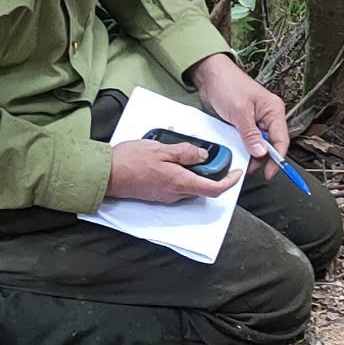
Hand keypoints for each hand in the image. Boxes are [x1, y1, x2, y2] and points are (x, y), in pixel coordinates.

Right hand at [108, 139, 241, 203]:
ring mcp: (165, 196)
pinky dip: (180, 173)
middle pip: (203, 187)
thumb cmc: (129, 161)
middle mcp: (175, 194)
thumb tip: (203, 155)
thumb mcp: (161, 148)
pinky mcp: (156, 194)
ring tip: (182, 151)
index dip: (229, 182)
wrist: (106, 175)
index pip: (213, 189)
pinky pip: (176, 185)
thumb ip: (185, 152)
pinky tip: (169, 158)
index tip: (237, 173)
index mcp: (179, 182)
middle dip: (210, 172)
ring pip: (189, 185)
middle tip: (208, 153)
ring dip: (193, 171)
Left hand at [189, 53, 288, 180]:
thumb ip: (250, 134)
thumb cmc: (228, 85)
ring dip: (250, 155)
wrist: (209, 76)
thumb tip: (260, 153)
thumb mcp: (239, 111)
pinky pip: (246, 142)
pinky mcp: (243, 125)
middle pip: (271, 146)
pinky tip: (235, 153)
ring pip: (258, 146)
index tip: (269, 173)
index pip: (281, 140)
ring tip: (240, 161)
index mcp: (273, 111)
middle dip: (261, 159)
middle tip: (248, 167)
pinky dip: (242, 149)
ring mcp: (255, 122)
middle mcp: (267, 117)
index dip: (277, 159)